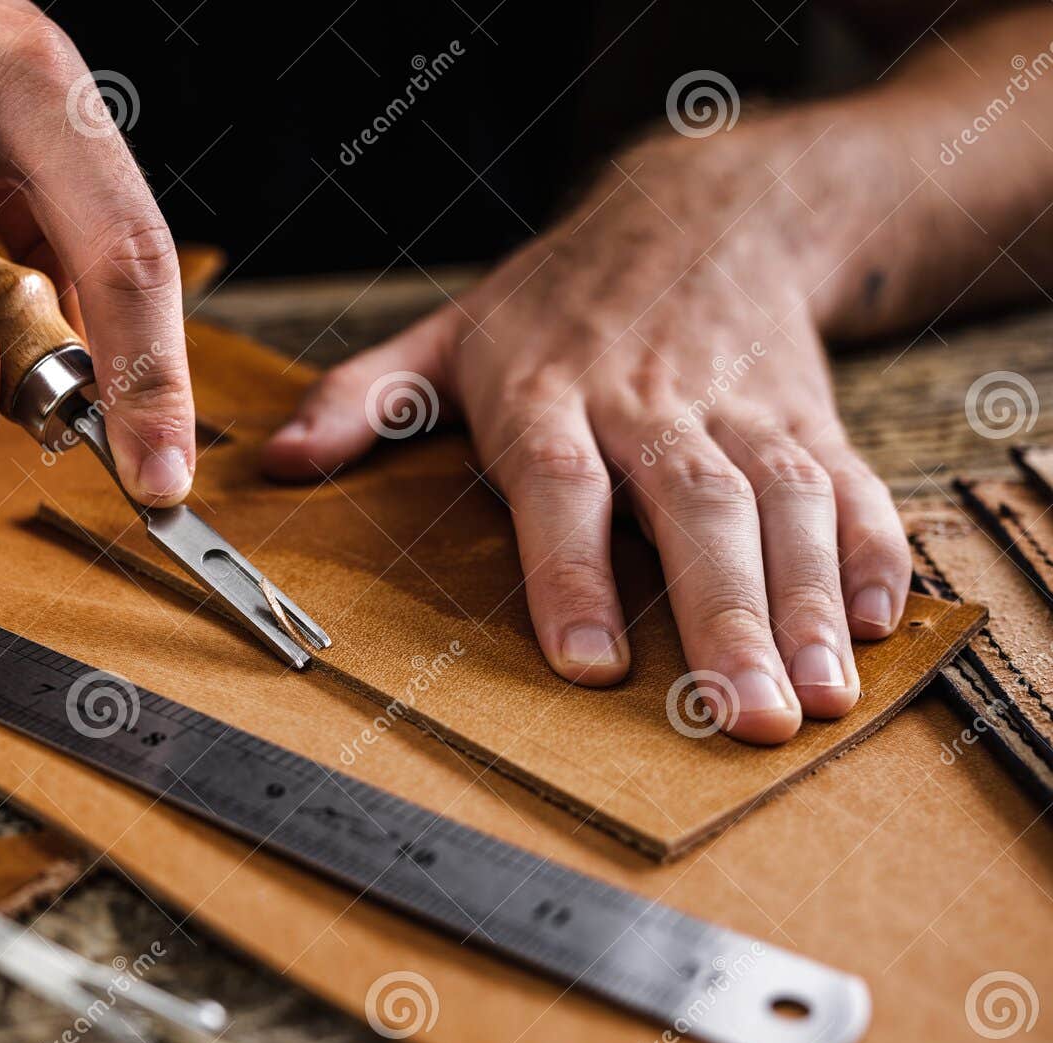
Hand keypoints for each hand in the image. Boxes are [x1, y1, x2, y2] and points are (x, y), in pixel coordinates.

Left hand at [262, 137, 910, 744]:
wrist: (702, 210)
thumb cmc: (557, 299)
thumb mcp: (448, 334)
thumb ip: (365, 399)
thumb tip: (281, 460)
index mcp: (551, 394)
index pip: (563, 486)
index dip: (574, 572)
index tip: (592, 663)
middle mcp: (652, 404)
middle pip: (692, 508)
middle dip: (723, 615)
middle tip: (746, 716)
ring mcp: (740, 407)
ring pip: (781, 503)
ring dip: (807, 601)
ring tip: (818, 696)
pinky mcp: (808, 414)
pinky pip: (850, 481)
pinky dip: (873, 550)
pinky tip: (877, 623)